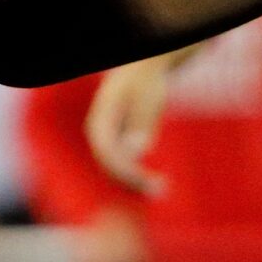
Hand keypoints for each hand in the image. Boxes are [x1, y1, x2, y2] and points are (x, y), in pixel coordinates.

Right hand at [86, 55, 175, 195]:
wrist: (144, 70)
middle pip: (109, 165)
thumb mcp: (148, 97)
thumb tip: (137, 151)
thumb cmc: (146, 81)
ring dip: (136, 183)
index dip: (124, 170)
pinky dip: (138, 177)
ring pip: (116, 169)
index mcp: (100, 121)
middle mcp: (99, 134)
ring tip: (161, 190)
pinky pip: (125, 166)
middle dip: (132, 180)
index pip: (106, 153)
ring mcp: (108, 141)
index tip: (145, 181)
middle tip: (160, 190)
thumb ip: (142, 122)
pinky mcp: (119, 145)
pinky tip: (156, 184)